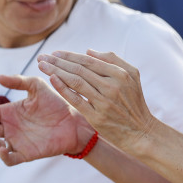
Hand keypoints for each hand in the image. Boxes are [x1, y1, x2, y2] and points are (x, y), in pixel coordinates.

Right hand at [0, 74, 94, 165]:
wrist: (74, 120)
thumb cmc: (56, 102)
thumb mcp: (37, 87)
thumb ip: (19, 81)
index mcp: (8, 113)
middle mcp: (9, 128)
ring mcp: (16, 142)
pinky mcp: (26, 153)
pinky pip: (10, 159)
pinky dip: (4, 156)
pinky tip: (3, 148)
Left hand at [36, 50, 157, 153]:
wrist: (140, 131)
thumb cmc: (134, 101)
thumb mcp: (132, 76)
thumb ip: (113, 60)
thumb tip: (88, 51)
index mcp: (120, 74)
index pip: (89, 61)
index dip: (70, 55)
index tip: (55, 53)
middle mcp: (112, 86)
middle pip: (79, 69)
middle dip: (58, 61)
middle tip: (42, 57)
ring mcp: (104, 102)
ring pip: (75, 82)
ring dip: (55, 71)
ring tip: (42, 66)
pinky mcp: (97, 116)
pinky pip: (76, 100)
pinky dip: (63, 88)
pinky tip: (52, 79)